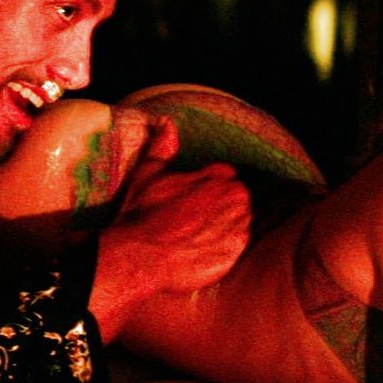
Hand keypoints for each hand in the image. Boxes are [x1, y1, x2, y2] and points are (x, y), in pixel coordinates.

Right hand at [92, 135, 251, 325]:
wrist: (139, 258)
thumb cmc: (142, 215)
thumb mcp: (147, 174)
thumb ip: (162, 148)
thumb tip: (166, 124)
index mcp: (220, 177)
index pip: (228, 178)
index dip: (210, 188)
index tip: (196, 200)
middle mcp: (236, 200)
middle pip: (240, 201)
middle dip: (224, 208)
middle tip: (196, 221)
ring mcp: (239, 228)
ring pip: (242, 224)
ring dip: (229, 228)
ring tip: (200, 237)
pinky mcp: (236, 255)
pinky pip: (239, 248)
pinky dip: (227, 249)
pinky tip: (206, 252)